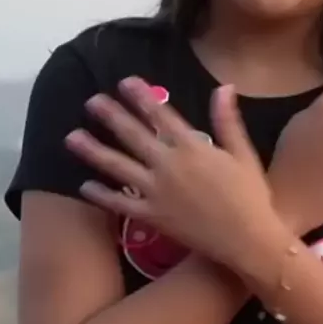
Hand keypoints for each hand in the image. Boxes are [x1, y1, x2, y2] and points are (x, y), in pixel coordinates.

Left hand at [65, 79, 277, 272]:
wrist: (248, 241)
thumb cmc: (251, 196)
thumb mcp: (243, 153)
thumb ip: (228, 120)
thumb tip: (224, 87)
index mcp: (193, 147)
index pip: (161, 115)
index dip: (142, 97)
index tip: (125, 82)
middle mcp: (169, 165)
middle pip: (134, 135)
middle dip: (111, 116)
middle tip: (91, 101)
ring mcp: (157, 191)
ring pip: (118, 166)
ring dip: (94, 150)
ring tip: (71, 137)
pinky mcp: (152, 216)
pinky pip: (120, 204)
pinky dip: (101, 196)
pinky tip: (84, 186)